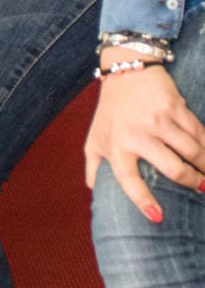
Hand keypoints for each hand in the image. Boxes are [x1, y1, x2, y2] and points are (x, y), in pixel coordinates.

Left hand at [85, 59, 204, 222]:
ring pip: (193, 152)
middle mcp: (136, 134)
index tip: (158, 217)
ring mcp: (157, 120)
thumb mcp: (95, 137)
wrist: (124, 70)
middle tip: (202, 189)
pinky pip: (200, 133)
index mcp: (115, 145)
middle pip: (173, 168)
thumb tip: (94, 193)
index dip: (142, 199)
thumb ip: (94, 166)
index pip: (128, 179)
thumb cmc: (111, 112)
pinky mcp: (175, 107)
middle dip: (192, 182)